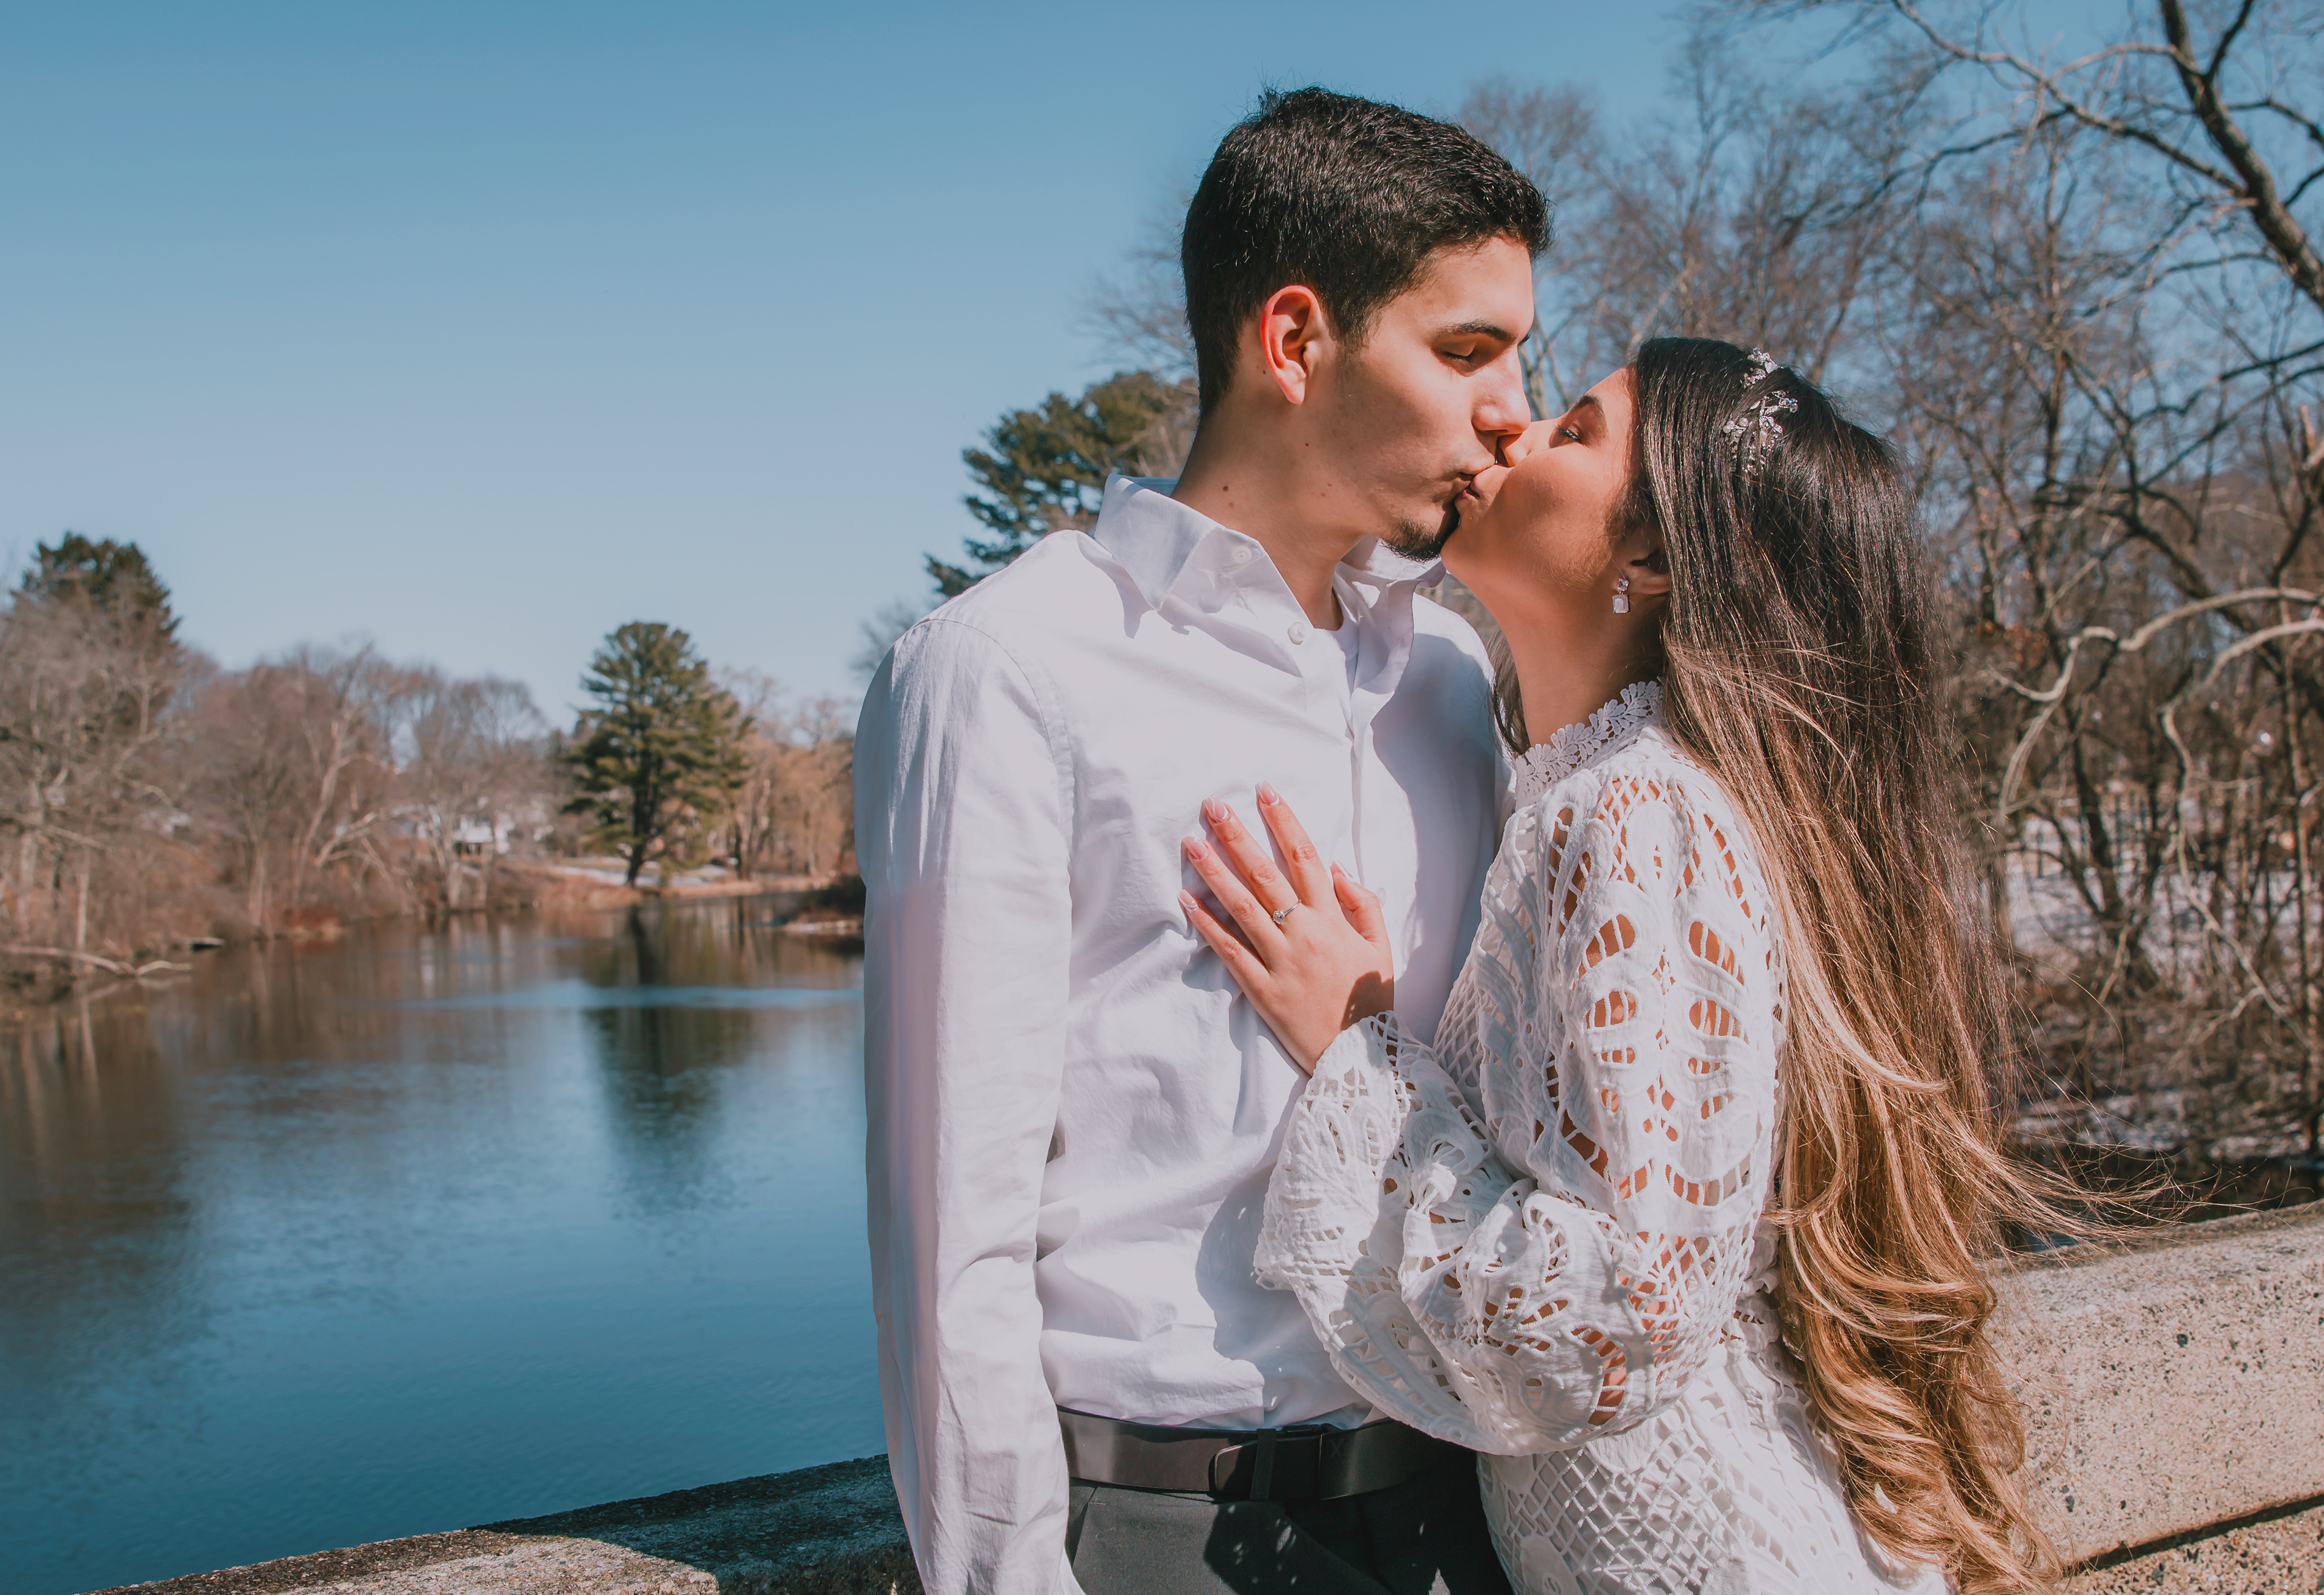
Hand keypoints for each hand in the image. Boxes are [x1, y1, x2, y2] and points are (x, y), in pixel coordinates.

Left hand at [1180, 784, 1394, 1071]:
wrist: (1362, 1054)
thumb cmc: (1370, 999)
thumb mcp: (1380, 946)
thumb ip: (1362, 903)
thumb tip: (1336, 866)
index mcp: (1333, 918)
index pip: (1305, 856)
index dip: (1284, 821)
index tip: (1264, 792)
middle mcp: (1304, 932)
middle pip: (1265, 873)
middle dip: (1237, 835)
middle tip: (1211, 806)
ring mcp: (1281, 960)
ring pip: (1242, 905)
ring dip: (1214, 871)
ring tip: (1191, 842)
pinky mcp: (1262, 989)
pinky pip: (1230, 951)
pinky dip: (1208, 924)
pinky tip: (1186, 900)